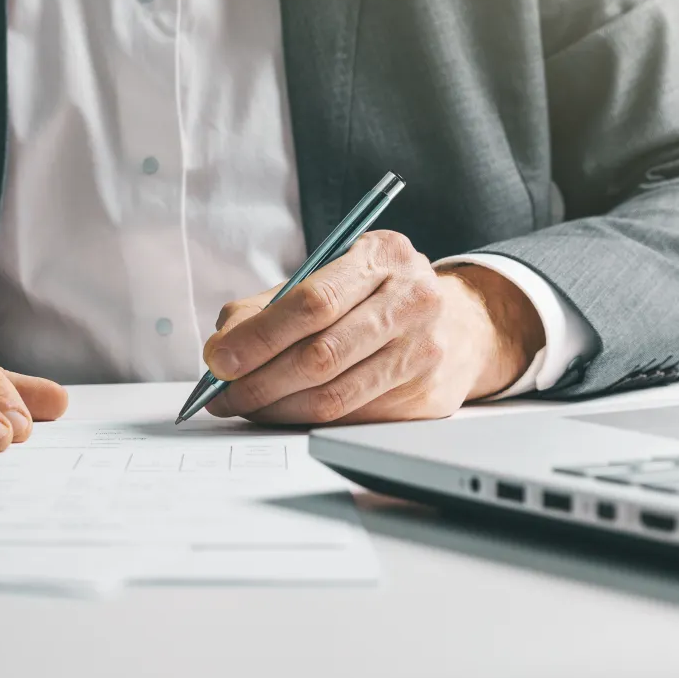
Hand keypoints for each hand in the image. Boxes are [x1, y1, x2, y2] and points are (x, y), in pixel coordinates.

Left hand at [202, 232, 545, 424]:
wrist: (459, 322)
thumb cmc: (376, 297)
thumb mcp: (332, 277)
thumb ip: (271, 306)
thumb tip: (221, 353)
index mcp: (384, 256)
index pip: (313, 301)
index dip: (259, 337)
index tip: (219, 361)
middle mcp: (414, 299)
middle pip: (323, 354)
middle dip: (260, 381)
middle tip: (223, 395)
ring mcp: (426, 351)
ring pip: (335, 396)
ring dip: (278, 408)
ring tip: (247, 406)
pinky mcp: (429, 397)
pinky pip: (353, 419)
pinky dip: (307, 421)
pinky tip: (285, 413)